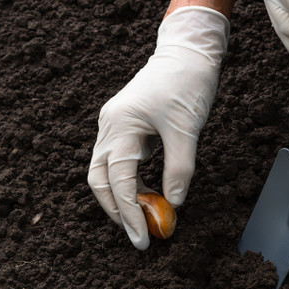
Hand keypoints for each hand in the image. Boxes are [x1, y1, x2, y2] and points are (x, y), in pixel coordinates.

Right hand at [88, 5, 229, 248]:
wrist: (188, 51)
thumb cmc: (186, 83)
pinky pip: (120, 162)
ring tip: (146, 220)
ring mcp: (115, 126)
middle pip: (100, 180)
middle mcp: (110, 126)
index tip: (142, 237)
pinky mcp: (126, 126)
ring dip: (124, 198)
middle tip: (139, 235)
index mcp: (120, 125)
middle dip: (117, 211)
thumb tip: (173, 204)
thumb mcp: (186, 129)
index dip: (128, 213)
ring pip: (107, 173)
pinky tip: (148, 196)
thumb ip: (179, 169)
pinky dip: (131, 183)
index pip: (117, 181)